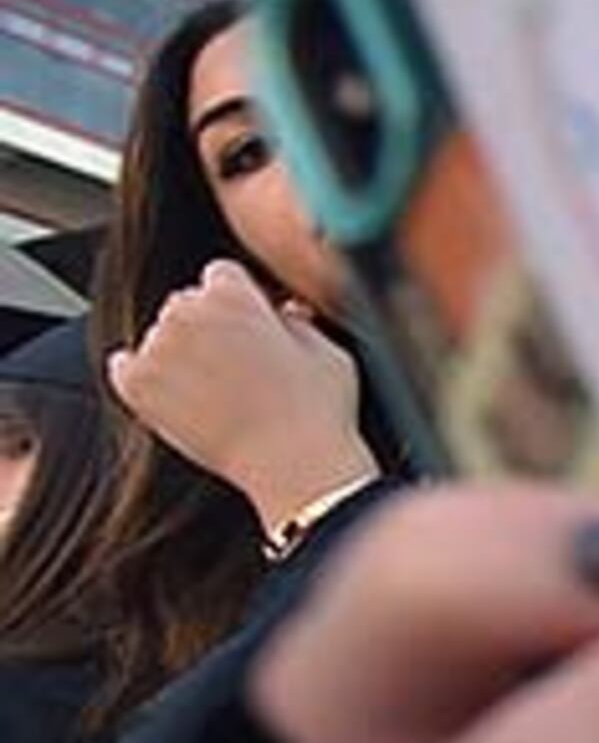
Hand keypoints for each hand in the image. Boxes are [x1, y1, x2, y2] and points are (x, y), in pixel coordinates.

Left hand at [101, 258, 373, 530]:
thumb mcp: (330, 352)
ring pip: (159, 337)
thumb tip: (285, 313)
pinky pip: (123, 368)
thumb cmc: (318, 412)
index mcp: (233, 295)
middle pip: (185, 304)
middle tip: (233, 363)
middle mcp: (188, 313)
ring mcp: (158, 350)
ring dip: (178, 354)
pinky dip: (141, 376)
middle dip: (206, 326)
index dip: (240, 302)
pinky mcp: (138, 387)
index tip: (250, 327)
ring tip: (212, 390)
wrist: (293, 466)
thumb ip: (300, 321)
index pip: (221, 276)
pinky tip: (169, 391)